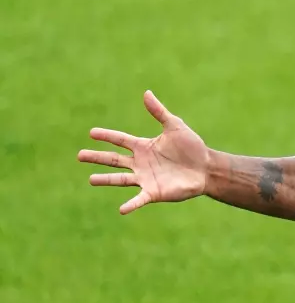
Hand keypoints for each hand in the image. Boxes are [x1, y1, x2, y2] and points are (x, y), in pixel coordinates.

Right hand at [78, 91, 208, 213]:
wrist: (207, 167)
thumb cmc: (192, 147)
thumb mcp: (175, 126)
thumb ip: (159, 112)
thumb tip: (146, 93)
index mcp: (143, 147)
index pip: (120, 140)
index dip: (106, 136)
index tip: (91, 133)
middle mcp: (140, 163)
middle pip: (114, 160)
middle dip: (97, 157)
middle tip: (79, 156)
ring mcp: (145, 178)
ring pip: (121, 179)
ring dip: (106, 180)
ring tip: (90, 180)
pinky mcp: (154, 192)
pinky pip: (139, 199)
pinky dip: (131, 204)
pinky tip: (122, 209)